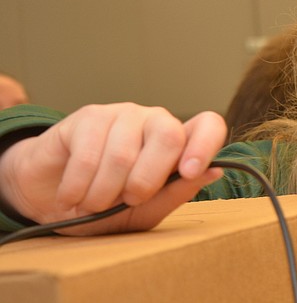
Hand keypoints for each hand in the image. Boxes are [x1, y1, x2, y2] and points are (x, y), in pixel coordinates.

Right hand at [0, 103, 226, 234]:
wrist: (52, 200)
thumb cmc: (106, 207)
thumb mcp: (145, 211)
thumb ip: (177, 192)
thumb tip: (215, 171)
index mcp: (178, 144)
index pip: (208, 125)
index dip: (205, 144)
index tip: (189, 171)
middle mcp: (155, 121)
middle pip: (169, 136)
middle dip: (147, 180)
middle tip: (128, 201)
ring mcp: (124, 115)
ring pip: (124, 153)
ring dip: (104, 192)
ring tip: (93, 204)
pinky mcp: (89, 116)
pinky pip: (89, 154)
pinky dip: (78, 186)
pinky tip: (71, 197)